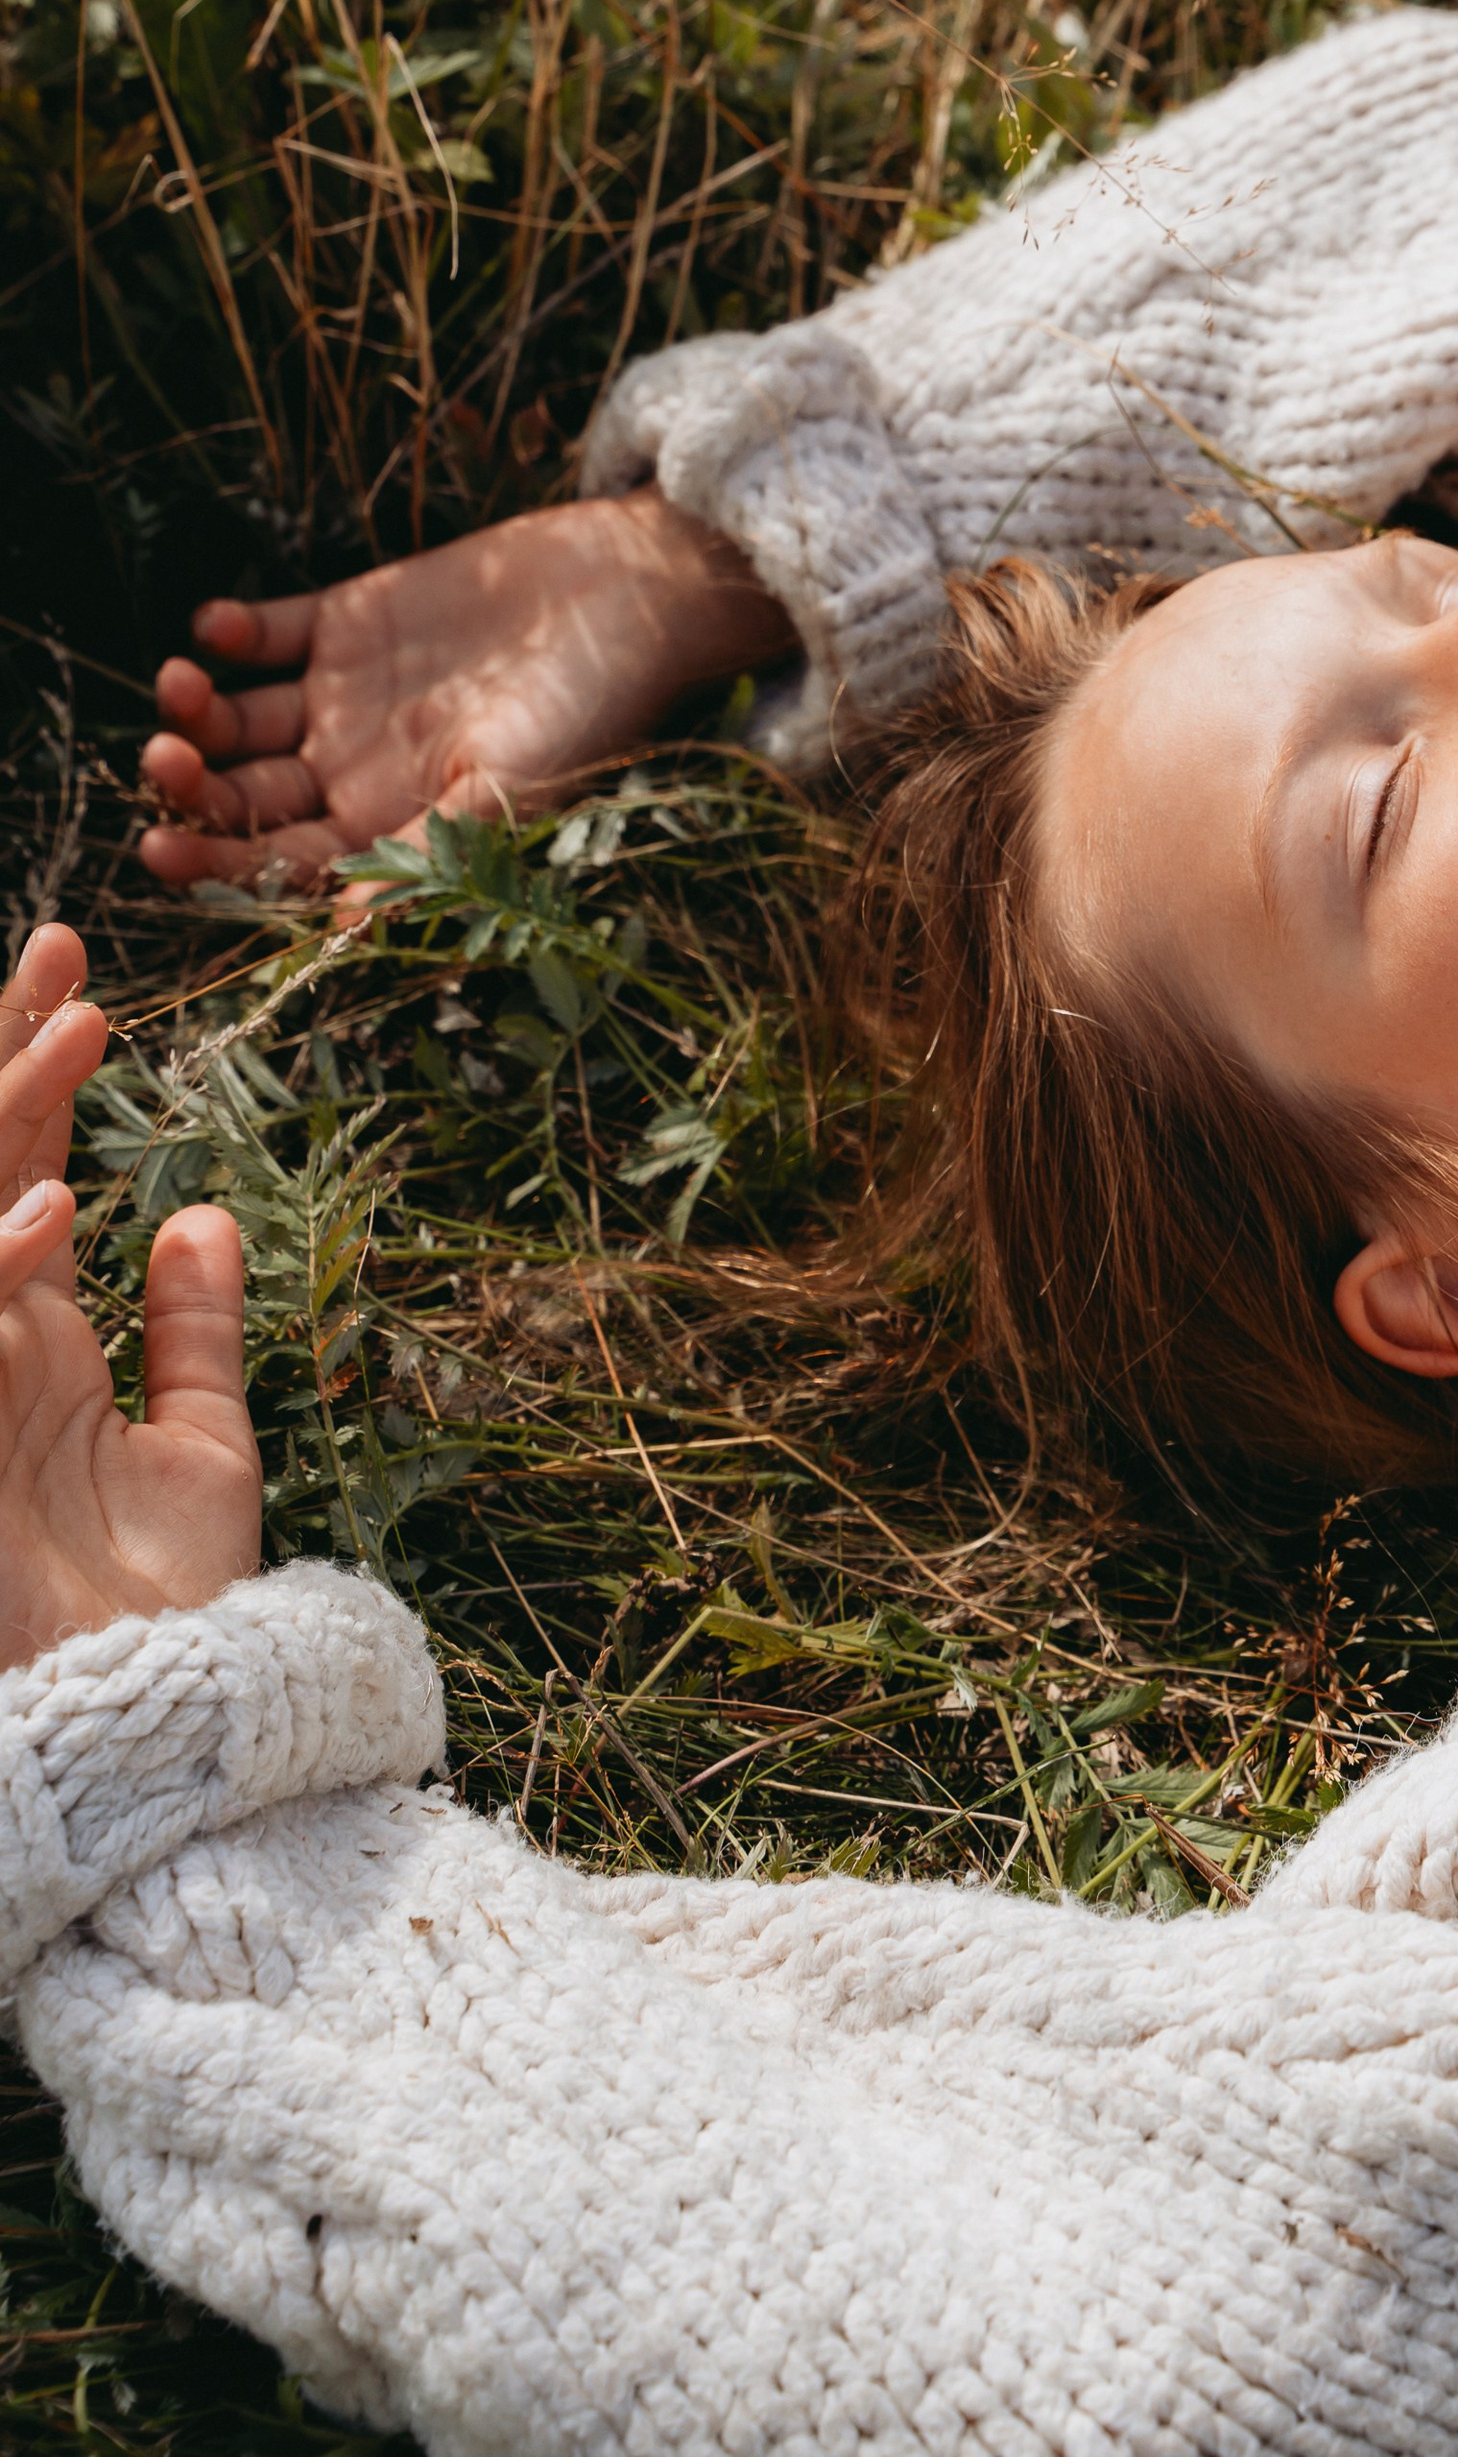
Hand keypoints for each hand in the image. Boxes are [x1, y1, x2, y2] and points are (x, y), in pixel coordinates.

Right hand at [0, 924, 261, 1670]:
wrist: (162, 1742)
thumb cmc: (176, 1615)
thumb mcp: (203, 1448)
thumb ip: (196, 1330)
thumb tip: (195, 1211)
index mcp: (30, 1341)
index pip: (18, 1172)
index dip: (35, 1071)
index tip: (74, 971)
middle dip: (2, 1061)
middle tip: (56, 949)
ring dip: (10, 1131)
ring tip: (77, 1030)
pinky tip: (46, 1220)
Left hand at [140, 490, 795, 891]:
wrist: (632, 592)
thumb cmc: (589, 708)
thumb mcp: (511, 792)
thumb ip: (424, 856)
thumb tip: (342, 936)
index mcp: (387, 832)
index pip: (276, 866)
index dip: (214, 863)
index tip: (160, 844)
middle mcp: (352, 774)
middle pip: (242, 797)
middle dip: (191, 787)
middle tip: (163, 760)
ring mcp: (344, 698)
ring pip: (237, 720)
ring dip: (196, 710)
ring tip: (182, 687)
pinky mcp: (348, 623)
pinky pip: (266, 636)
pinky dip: (230, 633)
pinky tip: (219, 630)